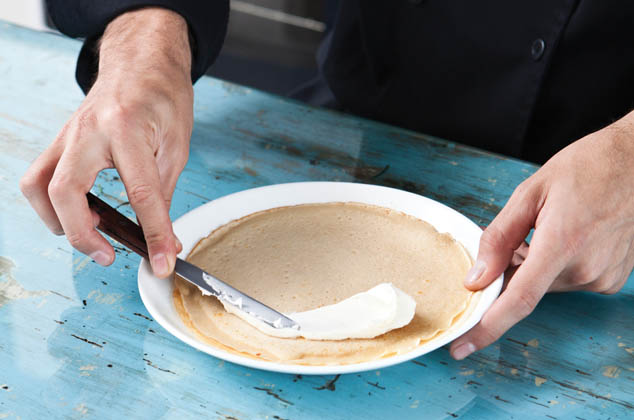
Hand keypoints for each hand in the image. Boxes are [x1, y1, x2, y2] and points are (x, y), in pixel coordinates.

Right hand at [20, 8, 192, 276]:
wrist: (141, 61)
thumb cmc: (163, 97)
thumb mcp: (176, 146)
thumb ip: (165, 195)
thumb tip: (164, 242)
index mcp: (127, 128)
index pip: (140, 194)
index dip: (153, 234)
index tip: (162, 263)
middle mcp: (88, 131)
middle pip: (66, 191)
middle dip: (83, 235)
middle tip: (109, 256)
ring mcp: (68, 134)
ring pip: (38, 186)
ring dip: (57, 220)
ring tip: (90, 237)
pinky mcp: (61, 140)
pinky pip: (40, 177)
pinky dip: (52, 204)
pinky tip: (79, 214)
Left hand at [450, 112, 633, 359]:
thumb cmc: (585, 168)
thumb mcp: (530, 193)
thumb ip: (499, 238)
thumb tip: (476, 280)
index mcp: (562, 244)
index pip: (518, 299)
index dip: (486, 327)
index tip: (461, 348)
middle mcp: (585, 268)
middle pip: (526, 289)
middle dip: (510, 271)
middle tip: (517, 236)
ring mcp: (602, 277)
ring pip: (546, 285)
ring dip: (533, 266)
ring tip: (547, 226)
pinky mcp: (611, 280)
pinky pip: (567, 281)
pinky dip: (555, 266)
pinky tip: (566, 236)